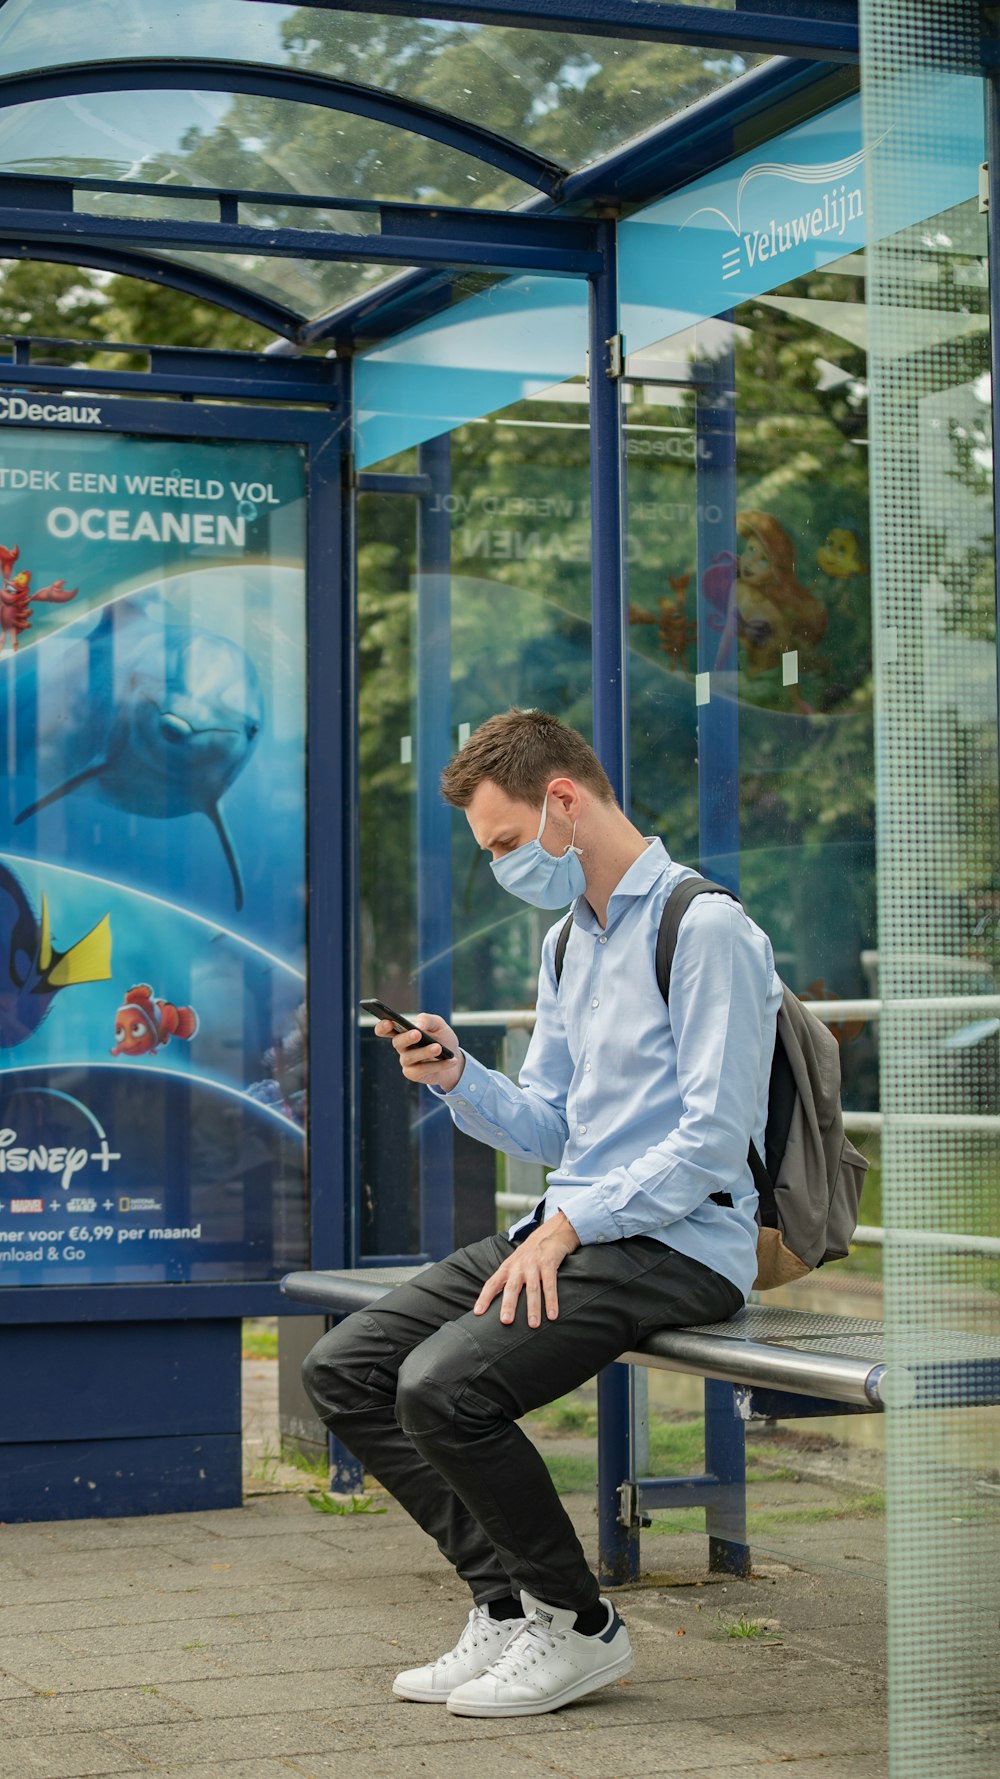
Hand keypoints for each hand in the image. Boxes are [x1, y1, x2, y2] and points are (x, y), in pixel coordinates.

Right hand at [375, 1011, 464, 1091]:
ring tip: (439, 1048)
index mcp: (403, 1031)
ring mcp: (406, 1061)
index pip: (385, 1029)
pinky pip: (422, 1070)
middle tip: (418, 1034)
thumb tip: (418, 1026)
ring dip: (425, 1052)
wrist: (454, 1058)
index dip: (383, 1026)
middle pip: (397, 1042)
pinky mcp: (413, 1074)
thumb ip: (427, 1020)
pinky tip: (450, 1061)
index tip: (388, 1022)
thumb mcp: (438, 1024)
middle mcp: (401, 1046)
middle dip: (407, 1038)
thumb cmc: (442, 1038)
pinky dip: (438, 1065)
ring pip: (410, 1057)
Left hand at [474, 1210, 580, 1328]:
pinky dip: (551, 1300)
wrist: (550, 1233)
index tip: (478, 1313)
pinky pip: (550, 1285)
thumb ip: (506, 1281)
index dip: (484, 1298)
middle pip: (512, 1287)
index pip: (492, 1283)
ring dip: (533, 1308)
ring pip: (532, 1289)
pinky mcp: (549, 1263)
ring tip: (533, 1325)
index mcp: (507, 1267)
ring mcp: (534, 1265)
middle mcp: (518, 1266)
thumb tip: (495, 1304)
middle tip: (505, 1321)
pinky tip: (552, 1315)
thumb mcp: (514, 1264)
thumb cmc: (529, 1255)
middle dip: (508, 1305)